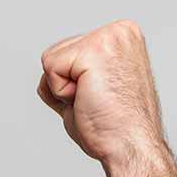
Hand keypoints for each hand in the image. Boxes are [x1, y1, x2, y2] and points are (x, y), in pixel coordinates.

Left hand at [36, 19, 176, 176]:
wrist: (130, 146)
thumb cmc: (113, 127)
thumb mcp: (92, 91)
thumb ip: (73, 76)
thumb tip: (46, 78)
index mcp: (123, 37)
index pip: (68, 52)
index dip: (72, 83)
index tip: (100, 97)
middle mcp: (120, 31)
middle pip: (57, 53)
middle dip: (65, 85)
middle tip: (96, 101)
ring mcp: (109, 37)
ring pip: (50, 60)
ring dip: (62, 89)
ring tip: (93, 100)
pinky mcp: (94, 49)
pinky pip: (49, 68)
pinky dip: (60, 93)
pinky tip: (88, 99)